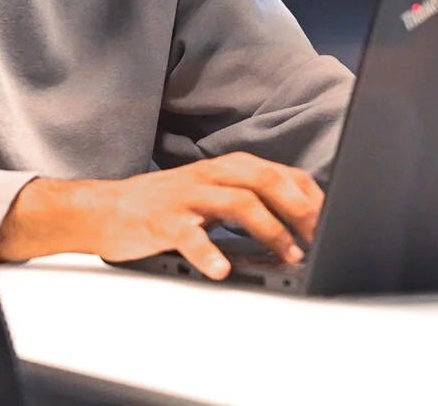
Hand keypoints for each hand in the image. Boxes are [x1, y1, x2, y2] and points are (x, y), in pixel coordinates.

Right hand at [0, 152, 323, 279]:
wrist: (105, 209)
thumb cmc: (167, 204)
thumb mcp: (214, 192)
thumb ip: (251, 199)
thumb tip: (300, 218)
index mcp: (230, 167)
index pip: (282, 174)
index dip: (311, 197)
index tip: (332, 221)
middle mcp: (213, 175)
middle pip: (266, 181)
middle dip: (299, 209)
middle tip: (320, 236)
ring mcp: (188, 197)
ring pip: (238, 203)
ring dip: (269, 229)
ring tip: (288, 254)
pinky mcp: (164, 221)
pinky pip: (190, 236)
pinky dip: (209, 253)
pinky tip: (223, 270)